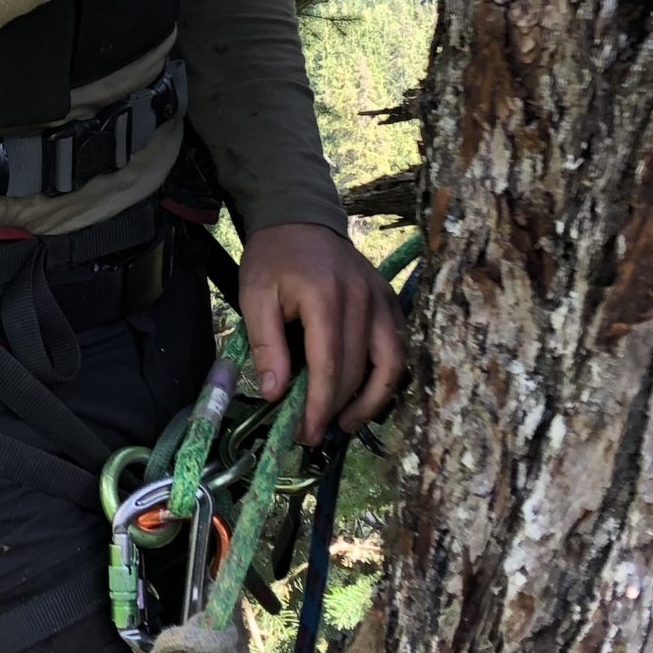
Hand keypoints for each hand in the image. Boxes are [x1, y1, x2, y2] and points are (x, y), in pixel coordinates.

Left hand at [239, 223, 405, 444]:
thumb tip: (276, 393)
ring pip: (391, 363)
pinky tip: (366, 394)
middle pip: (358, 369)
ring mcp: (382, 299)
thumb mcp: (254, 296)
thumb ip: (266, 344)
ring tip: (346, 423)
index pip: (329, 364)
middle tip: (315, 432)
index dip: (320, 405)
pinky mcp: (390, 301)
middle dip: (337, 408)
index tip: (307, 433)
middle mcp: (362, 299)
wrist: (300, 218)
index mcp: (325, 297)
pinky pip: (398, 347)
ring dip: (372, 400)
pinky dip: (386, 377)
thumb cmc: (274, 259)